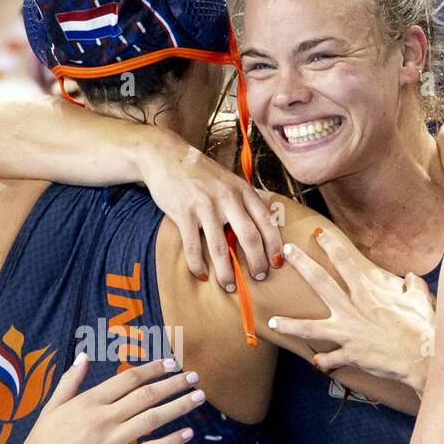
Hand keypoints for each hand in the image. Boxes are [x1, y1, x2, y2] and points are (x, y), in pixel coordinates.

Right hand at [10, 355, 204, 443]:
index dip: (152, 369)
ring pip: (153, 418)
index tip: (170, 363)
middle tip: (194, 377)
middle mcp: (103, 418)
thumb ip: (70, 381)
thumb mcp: (52, 407)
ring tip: (198, 398)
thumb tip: (83, 357)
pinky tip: (187, 434)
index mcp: (88, 401)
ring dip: (179, 406)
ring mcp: (111, 441)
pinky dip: (171, 441)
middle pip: (147, 395)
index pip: (128, 378)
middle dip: (174, 383)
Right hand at [139, 135, 282, 288]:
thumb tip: (259, 229)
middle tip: (259, 277)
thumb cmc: (200, 173)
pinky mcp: (183, 212)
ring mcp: (204, 205)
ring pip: (220, 247)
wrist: (166, 157)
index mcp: (242, 190)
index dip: (274, 245)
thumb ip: (243, 201)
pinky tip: (201, 274)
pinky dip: (197, 264)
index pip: (266, 220)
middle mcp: (227, 197)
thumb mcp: (229, 180)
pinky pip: (193, 246)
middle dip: (256, 262)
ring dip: (226, 272)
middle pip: (249, 236)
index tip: (277, 263)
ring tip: (228, 286)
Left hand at [269, 234, 435, 392]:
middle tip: (286, 252)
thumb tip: (411, 277)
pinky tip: (317, 361)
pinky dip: (324, 361)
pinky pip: (331, 359)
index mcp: (369, 294)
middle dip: (302, 265)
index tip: (317, 233)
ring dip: (291, 325)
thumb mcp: (420, 302)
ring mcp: (348, 333)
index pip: (346, 263)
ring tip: (273, 321)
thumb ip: (413, 287)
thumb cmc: (423, 329)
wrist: (422, 359)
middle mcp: (353, 310)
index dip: (331, 245)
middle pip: (321, 283)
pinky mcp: (349, 354)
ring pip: (312, 328)